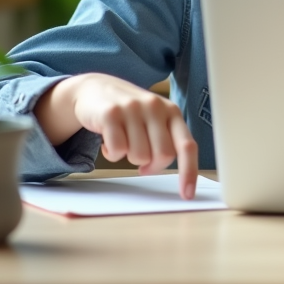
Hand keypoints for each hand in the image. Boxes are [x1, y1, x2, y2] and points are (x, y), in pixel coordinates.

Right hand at [42, 73, 198, 198]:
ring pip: (138, 156)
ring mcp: (133, 108)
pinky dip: (112, 153)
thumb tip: (171, 173)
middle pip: (163, 156)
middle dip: (151, 166)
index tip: (187, 194)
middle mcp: (156, 107)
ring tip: (123, 139)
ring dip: (128, 156)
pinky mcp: (111, 113)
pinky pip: (117, 151)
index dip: (189, 171)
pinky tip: (109, 138)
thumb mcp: (153, 120)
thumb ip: (165, 141)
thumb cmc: (130, 112)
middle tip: (140, 160)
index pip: (187, 146)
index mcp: (172, 112)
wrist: (95, 88)